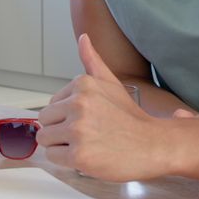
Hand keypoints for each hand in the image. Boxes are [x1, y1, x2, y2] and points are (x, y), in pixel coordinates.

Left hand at [36, 34, 161, 180]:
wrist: (154, 145)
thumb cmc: (131, 117)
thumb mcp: (112, 83)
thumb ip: (93, 61)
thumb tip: (83, 37)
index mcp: (82, 84)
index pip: (51, 104)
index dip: (66, 116)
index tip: (87, 121)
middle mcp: (78, 104)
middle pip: (45, 121)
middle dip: (60, 130)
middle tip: (85, 135)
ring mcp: (78, 130)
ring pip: (45, 139)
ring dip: (61, 146)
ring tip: (85, 145)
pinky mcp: (79, 156)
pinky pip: (53, 157)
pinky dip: (65, 161)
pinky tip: (87, 156)